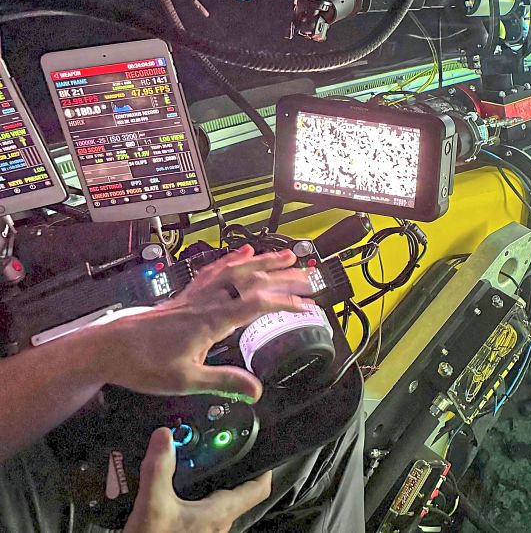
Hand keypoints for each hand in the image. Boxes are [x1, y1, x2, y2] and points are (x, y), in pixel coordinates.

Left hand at [93, 244, 316, 401]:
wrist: (107, 349)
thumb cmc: (143, 364)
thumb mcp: (187, 380)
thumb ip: (224, 381)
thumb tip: (258, 391)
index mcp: (212, 320)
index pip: (258, 303)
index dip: (287, 302)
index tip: (308, 307)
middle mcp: (207, 302)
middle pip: (252, 279)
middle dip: (284, 276)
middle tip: (309, 277)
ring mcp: (196, 296)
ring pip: (236, 270)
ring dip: (264, 261)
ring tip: (286, 254)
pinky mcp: (187, 297)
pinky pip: (215, 271)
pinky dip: (232, 260)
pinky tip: (243, 253)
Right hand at [122, 427, 271, 532]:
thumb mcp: (152, 504)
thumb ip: (159, 469)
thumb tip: (164, 437)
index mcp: (221, 512)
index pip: (260, 488)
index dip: (265, 467)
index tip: (261, 448)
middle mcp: (219, 522)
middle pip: (240, 491)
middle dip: (233, 469)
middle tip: (224, 450)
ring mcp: (206, 530)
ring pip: (220, 501)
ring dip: (213, 482)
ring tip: (200, 464)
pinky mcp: (192, 532)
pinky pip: (203, 511)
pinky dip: (196, 496)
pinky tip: (178, 491)